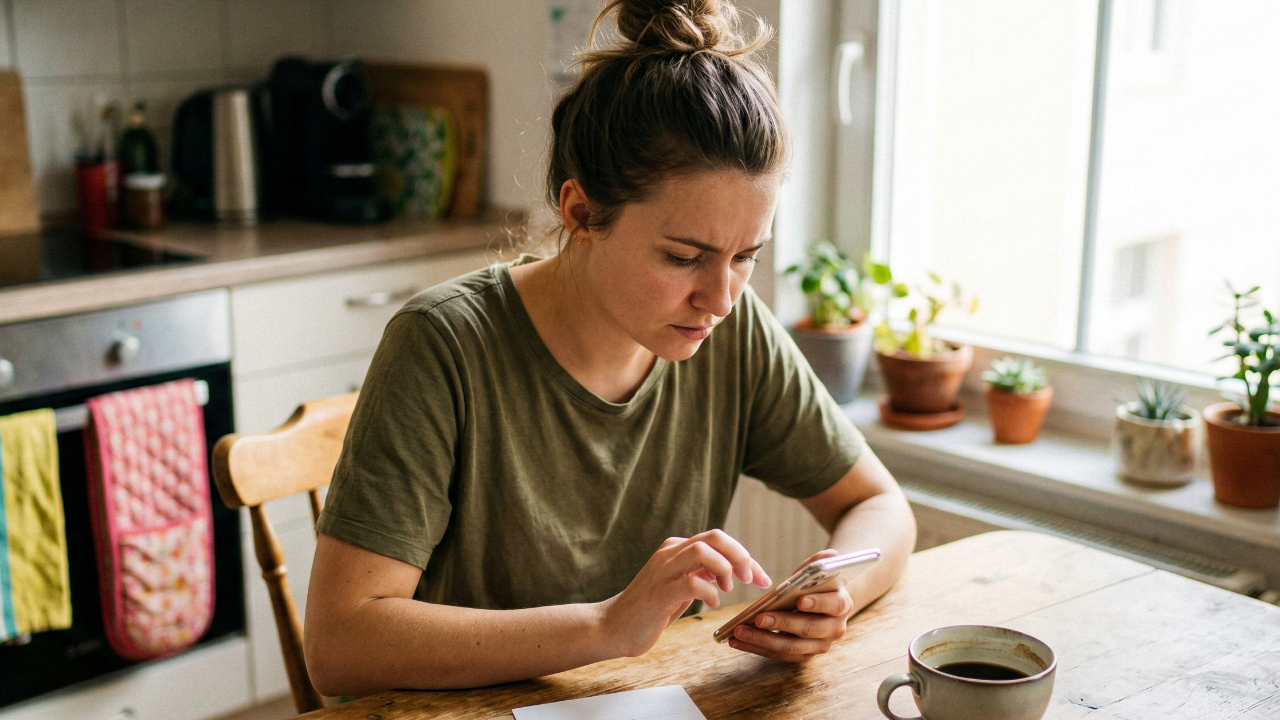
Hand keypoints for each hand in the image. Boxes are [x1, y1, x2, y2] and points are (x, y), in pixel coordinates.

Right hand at [600, 529, 770, 657]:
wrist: (613, 627)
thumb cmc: (650, 609)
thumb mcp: (680, 585)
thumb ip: (701, 572)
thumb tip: (728, 567)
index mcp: (676, 549)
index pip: (719, 540)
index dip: (746, 556)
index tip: (762, 577)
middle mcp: (670, 553)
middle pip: (714, 537)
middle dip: (740, 556)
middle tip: (751, 579)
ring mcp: (663, 570)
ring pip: (702, 551)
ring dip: (725, 569)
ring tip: (728, 589)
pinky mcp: (659, 592)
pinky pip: (691, 582)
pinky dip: (708, 592)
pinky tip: (711, 603)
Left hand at [727, 549, 855, 662]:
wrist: (824, 605)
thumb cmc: (818, 584)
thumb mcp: (822, 570)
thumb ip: (824, 562)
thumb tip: (829, 557)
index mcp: (841, 605)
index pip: (834, 605)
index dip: (818, 603)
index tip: (800, 600)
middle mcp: (834, 629)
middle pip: (808, 629)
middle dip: (782, 623)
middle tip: (759, 618)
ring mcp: (818, 646)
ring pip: (790, 647)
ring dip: (762, 640)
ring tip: (739, 631)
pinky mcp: (803, 655)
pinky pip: (779, 655)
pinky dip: (757, 648)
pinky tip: (736, 641)